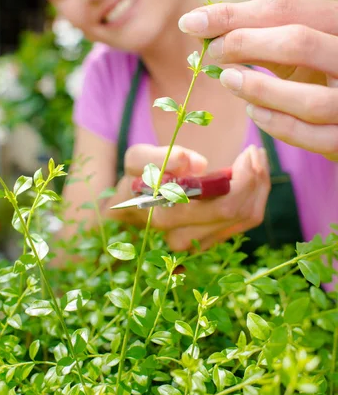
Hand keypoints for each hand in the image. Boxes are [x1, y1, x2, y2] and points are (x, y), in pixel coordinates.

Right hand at [108, 144, 270, 251]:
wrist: (133, 207)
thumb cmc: (137, 179)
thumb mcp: (137, 160)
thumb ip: (155, 158)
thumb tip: (193, 164)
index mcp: (166, 216)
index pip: (222, 206)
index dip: (244, 179)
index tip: (248, 150)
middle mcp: (185, 238)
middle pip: (240, 212)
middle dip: (256, 178)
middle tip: (255, 151)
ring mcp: (200, 243)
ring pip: (249, 217)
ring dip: (260, 185)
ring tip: (257, 158)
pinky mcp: (213, 240)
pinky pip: (247, 220)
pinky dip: (257, 195)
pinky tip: (254, 175)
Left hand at [178, 0, 337, 159]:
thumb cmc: (319, 73)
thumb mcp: (295, 49)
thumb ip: (258, 38)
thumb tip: (201, 25)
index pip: (285, 10)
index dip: (233, 15)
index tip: (193, 21)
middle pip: (299, 43)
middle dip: (245, 45)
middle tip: (211, 51)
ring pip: (309, 100)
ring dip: (259, 91)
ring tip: (227, 81)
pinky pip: (313, 137)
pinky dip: (277, 125)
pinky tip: (253, 111)